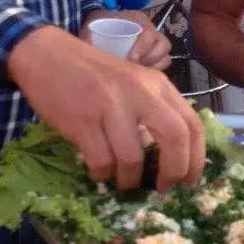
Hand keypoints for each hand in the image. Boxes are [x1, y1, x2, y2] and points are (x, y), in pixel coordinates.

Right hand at [8, 26, 204, 191]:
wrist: (47, 54)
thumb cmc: (93, 72)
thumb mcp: (133, 82)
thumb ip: (153, 110)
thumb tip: (173, 158)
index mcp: (157, 84)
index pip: (192, 124)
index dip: (196, 159)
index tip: (188, 182)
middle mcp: (139, 92)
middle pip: (175, 138)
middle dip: (173, 172)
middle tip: (162, 188)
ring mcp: (111, 105)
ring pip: (133, 158)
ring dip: (129, 180)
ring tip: (122, 181)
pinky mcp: (83, 120)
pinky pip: (101, 162)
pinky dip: (102, 174)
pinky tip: (98, 170)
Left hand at [82, 9, 171, 70]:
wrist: (99, 27)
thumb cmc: (99, 26)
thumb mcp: (91, 28)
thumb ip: (87, 38)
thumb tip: (84, 51)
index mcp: (139, 20)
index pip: (149, 32)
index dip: (143, 46)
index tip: (132, 58)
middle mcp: (150, 30)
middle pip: (163, 45)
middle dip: (151, 59)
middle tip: (135, 68)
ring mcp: (154, 43)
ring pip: (165, 57)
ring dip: (154, 67)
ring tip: (138, 75)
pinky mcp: (153, 56)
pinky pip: (162, 65)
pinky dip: (154, 72)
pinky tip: (140, 79)